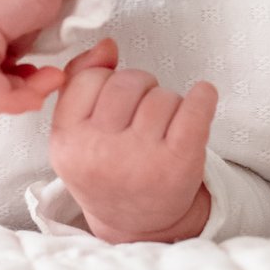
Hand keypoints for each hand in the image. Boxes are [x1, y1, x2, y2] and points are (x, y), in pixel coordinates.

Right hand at [49, 38, 218, 242]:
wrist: (138, 224)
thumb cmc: (107, 168)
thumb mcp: (78, 133)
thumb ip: (82, 82)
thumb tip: (107, 45)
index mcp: (67, 144)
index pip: (90, 79)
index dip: (108, 83)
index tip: (117, 104)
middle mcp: (99, 154)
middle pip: (128, 83)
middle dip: (141, 90)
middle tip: (143, 117)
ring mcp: (139, 160)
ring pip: (161, 95)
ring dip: (168, 104)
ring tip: (161, 130)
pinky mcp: (178, 163)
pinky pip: (195, 107)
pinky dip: (203, 97)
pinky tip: (202, 99)